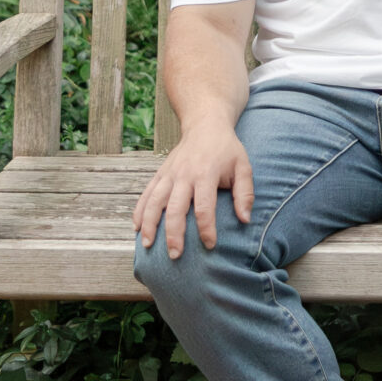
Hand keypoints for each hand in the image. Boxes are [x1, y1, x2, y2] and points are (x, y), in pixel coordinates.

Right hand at [132, 122, 253, 257]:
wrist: (205, 125)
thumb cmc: (227, 149)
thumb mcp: (243, 166)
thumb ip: (245, 193)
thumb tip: (245, 219)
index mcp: (206, 174)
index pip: (204, 206)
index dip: (206, 228)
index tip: (210, 245)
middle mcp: (184, 175)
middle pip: (175, 208)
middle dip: (174, 234)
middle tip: (175, 255)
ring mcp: (169, 174)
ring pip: (154, 201)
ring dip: (149, 224)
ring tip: (148, 245)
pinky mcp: (160, 173)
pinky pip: (146, 194)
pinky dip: (139, 210)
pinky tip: (136, 227)